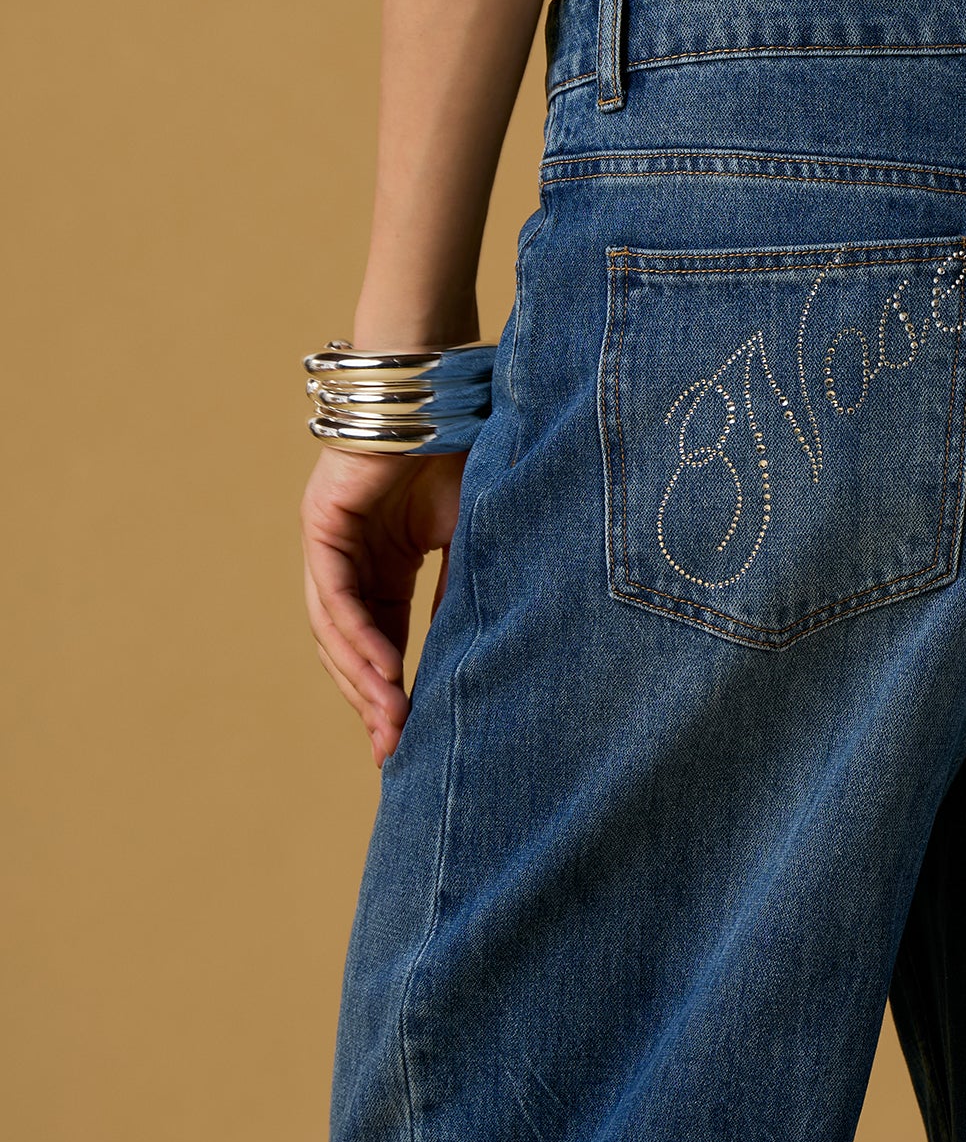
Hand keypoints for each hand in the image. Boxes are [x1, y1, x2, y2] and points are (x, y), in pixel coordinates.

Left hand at [301, 444, 466, 766]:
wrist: (440, 391)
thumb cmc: (460, 452)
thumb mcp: (468, 537)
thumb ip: (456, 591)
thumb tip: (463, 657)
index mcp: (382, 564)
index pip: (377, 641)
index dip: (391, 690)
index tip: (409, 741)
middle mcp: (349, 560)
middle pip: (349, 647)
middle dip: (372, 700)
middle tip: (395, 750)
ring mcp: (330, 544)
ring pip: (335, 631)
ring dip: (363, 679)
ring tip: (392, 722)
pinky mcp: (321, 526)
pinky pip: (335, 596)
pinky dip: (358, 637)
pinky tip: (384, 672)